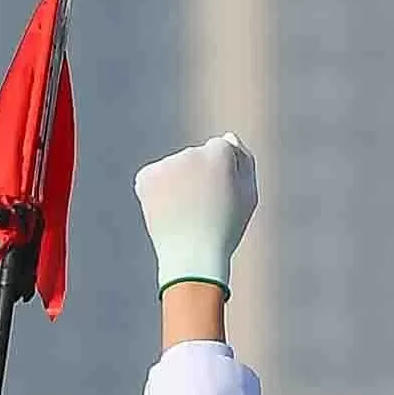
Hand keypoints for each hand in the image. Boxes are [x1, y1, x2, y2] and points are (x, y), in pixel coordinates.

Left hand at [141, 135, 259, 289]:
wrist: (191, 256)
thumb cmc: (225, 228)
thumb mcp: (248, 196)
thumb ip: (244, 162)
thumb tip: (227, 138)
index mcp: (220, 153)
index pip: (222, 148)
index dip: (223, 173)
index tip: (223, 196)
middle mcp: (191, 153)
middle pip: (196, 156)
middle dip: (198, 175)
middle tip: (204, 209)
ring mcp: (166, 164)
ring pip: (175, 167)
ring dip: (179, 183)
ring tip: (185, 213)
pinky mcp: (146, 176)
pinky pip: (155, 176)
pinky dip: (159, 191)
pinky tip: (169, 210)